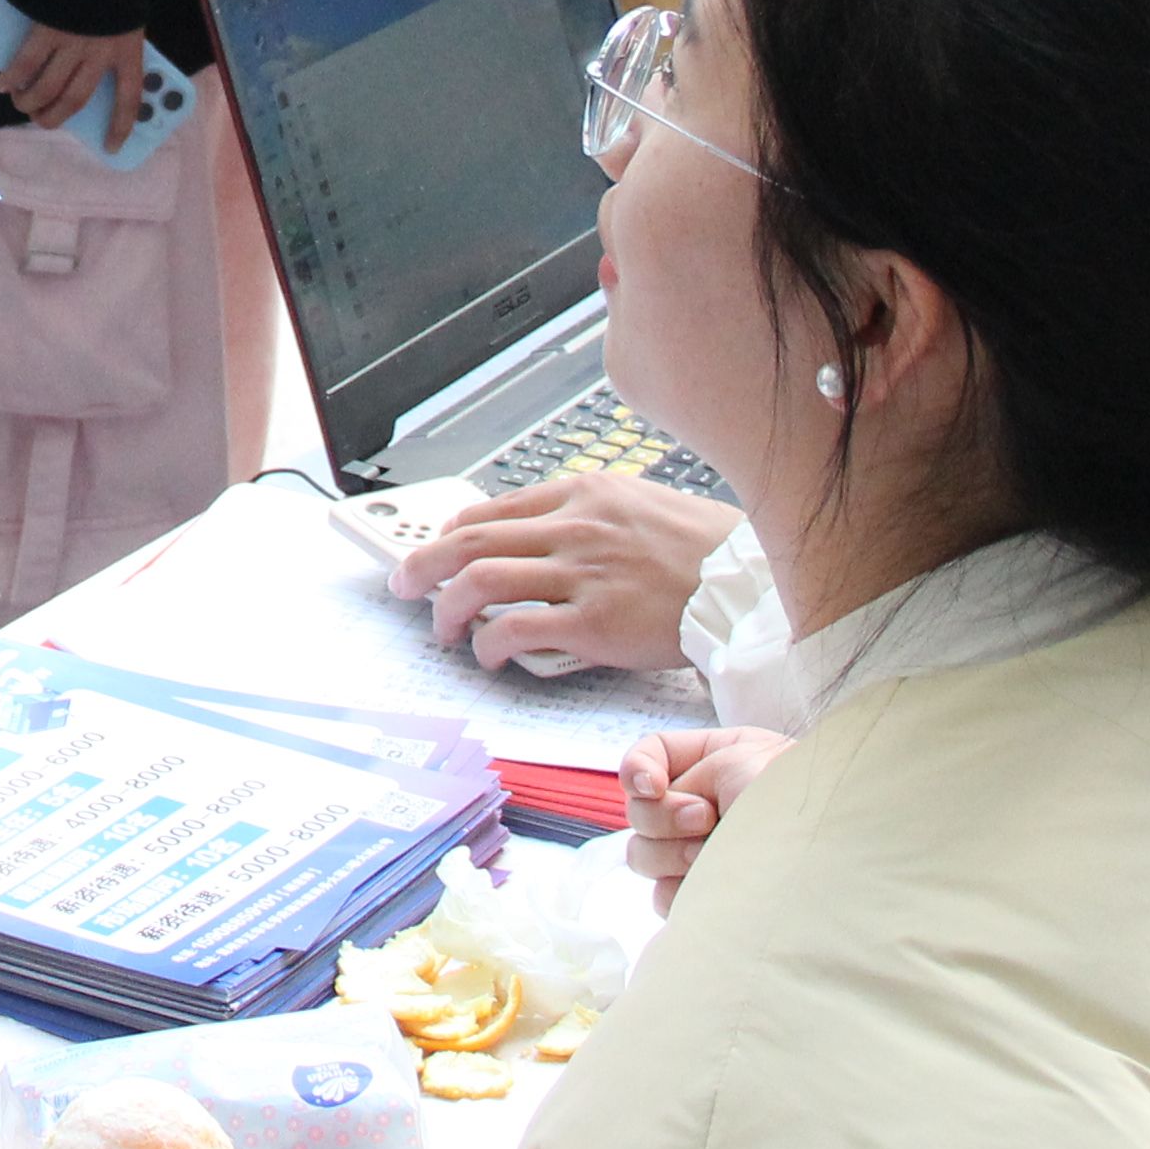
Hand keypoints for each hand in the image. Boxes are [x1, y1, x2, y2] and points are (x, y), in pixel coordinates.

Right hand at [0, 19, 151, 148]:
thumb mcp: (126, 16)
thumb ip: (115, 39)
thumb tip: (94, 65)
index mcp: (128, 50)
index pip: (129, 98)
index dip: (120, 126)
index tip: (112, 147)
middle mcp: (99, 54)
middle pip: (76, 100)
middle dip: (55, 117)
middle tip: (43, 120)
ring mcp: (72, 44)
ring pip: (48, 88)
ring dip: (31, 102)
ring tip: (21, 104)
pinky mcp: (47, 31)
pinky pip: (26, 63)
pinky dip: (13, 78)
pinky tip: (3, 85)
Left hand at [391, 474, 737, 673]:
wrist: (746, 584)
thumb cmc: (700, 550)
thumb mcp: (637, 505)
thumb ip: (584, 515)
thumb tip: (533, 535)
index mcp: (582, 494)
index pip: (492, 510)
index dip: (449, 535)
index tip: (436, 552)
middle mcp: (575, 526)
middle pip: (470, 540)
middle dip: (423, 565)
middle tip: (404, 585)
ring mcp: (582, 573)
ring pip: (481, 580)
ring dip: (447, 607)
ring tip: (442, 628)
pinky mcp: (594, 622)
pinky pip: (516, 628)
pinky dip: (488, 643)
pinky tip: (487, 654)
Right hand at [622, 723, 789, 912]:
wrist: (836, 855)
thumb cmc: (798, 796)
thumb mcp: (740, 759)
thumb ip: (688, 774)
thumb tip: (664, 807)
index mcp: (716, 761)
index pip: (648, 757)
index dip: (636, 771)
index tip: (652, 787)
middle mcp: (706, 803)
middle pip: (640, 811)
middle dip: (665, 818)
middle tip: (707, 820)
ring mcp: (705, 852)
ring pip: (645, 856)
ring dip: (674, 856)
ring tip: (719, 859)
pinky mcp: (709, 895)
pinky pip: (664, 896)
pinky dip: (682, 893)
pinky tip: (715, 888)